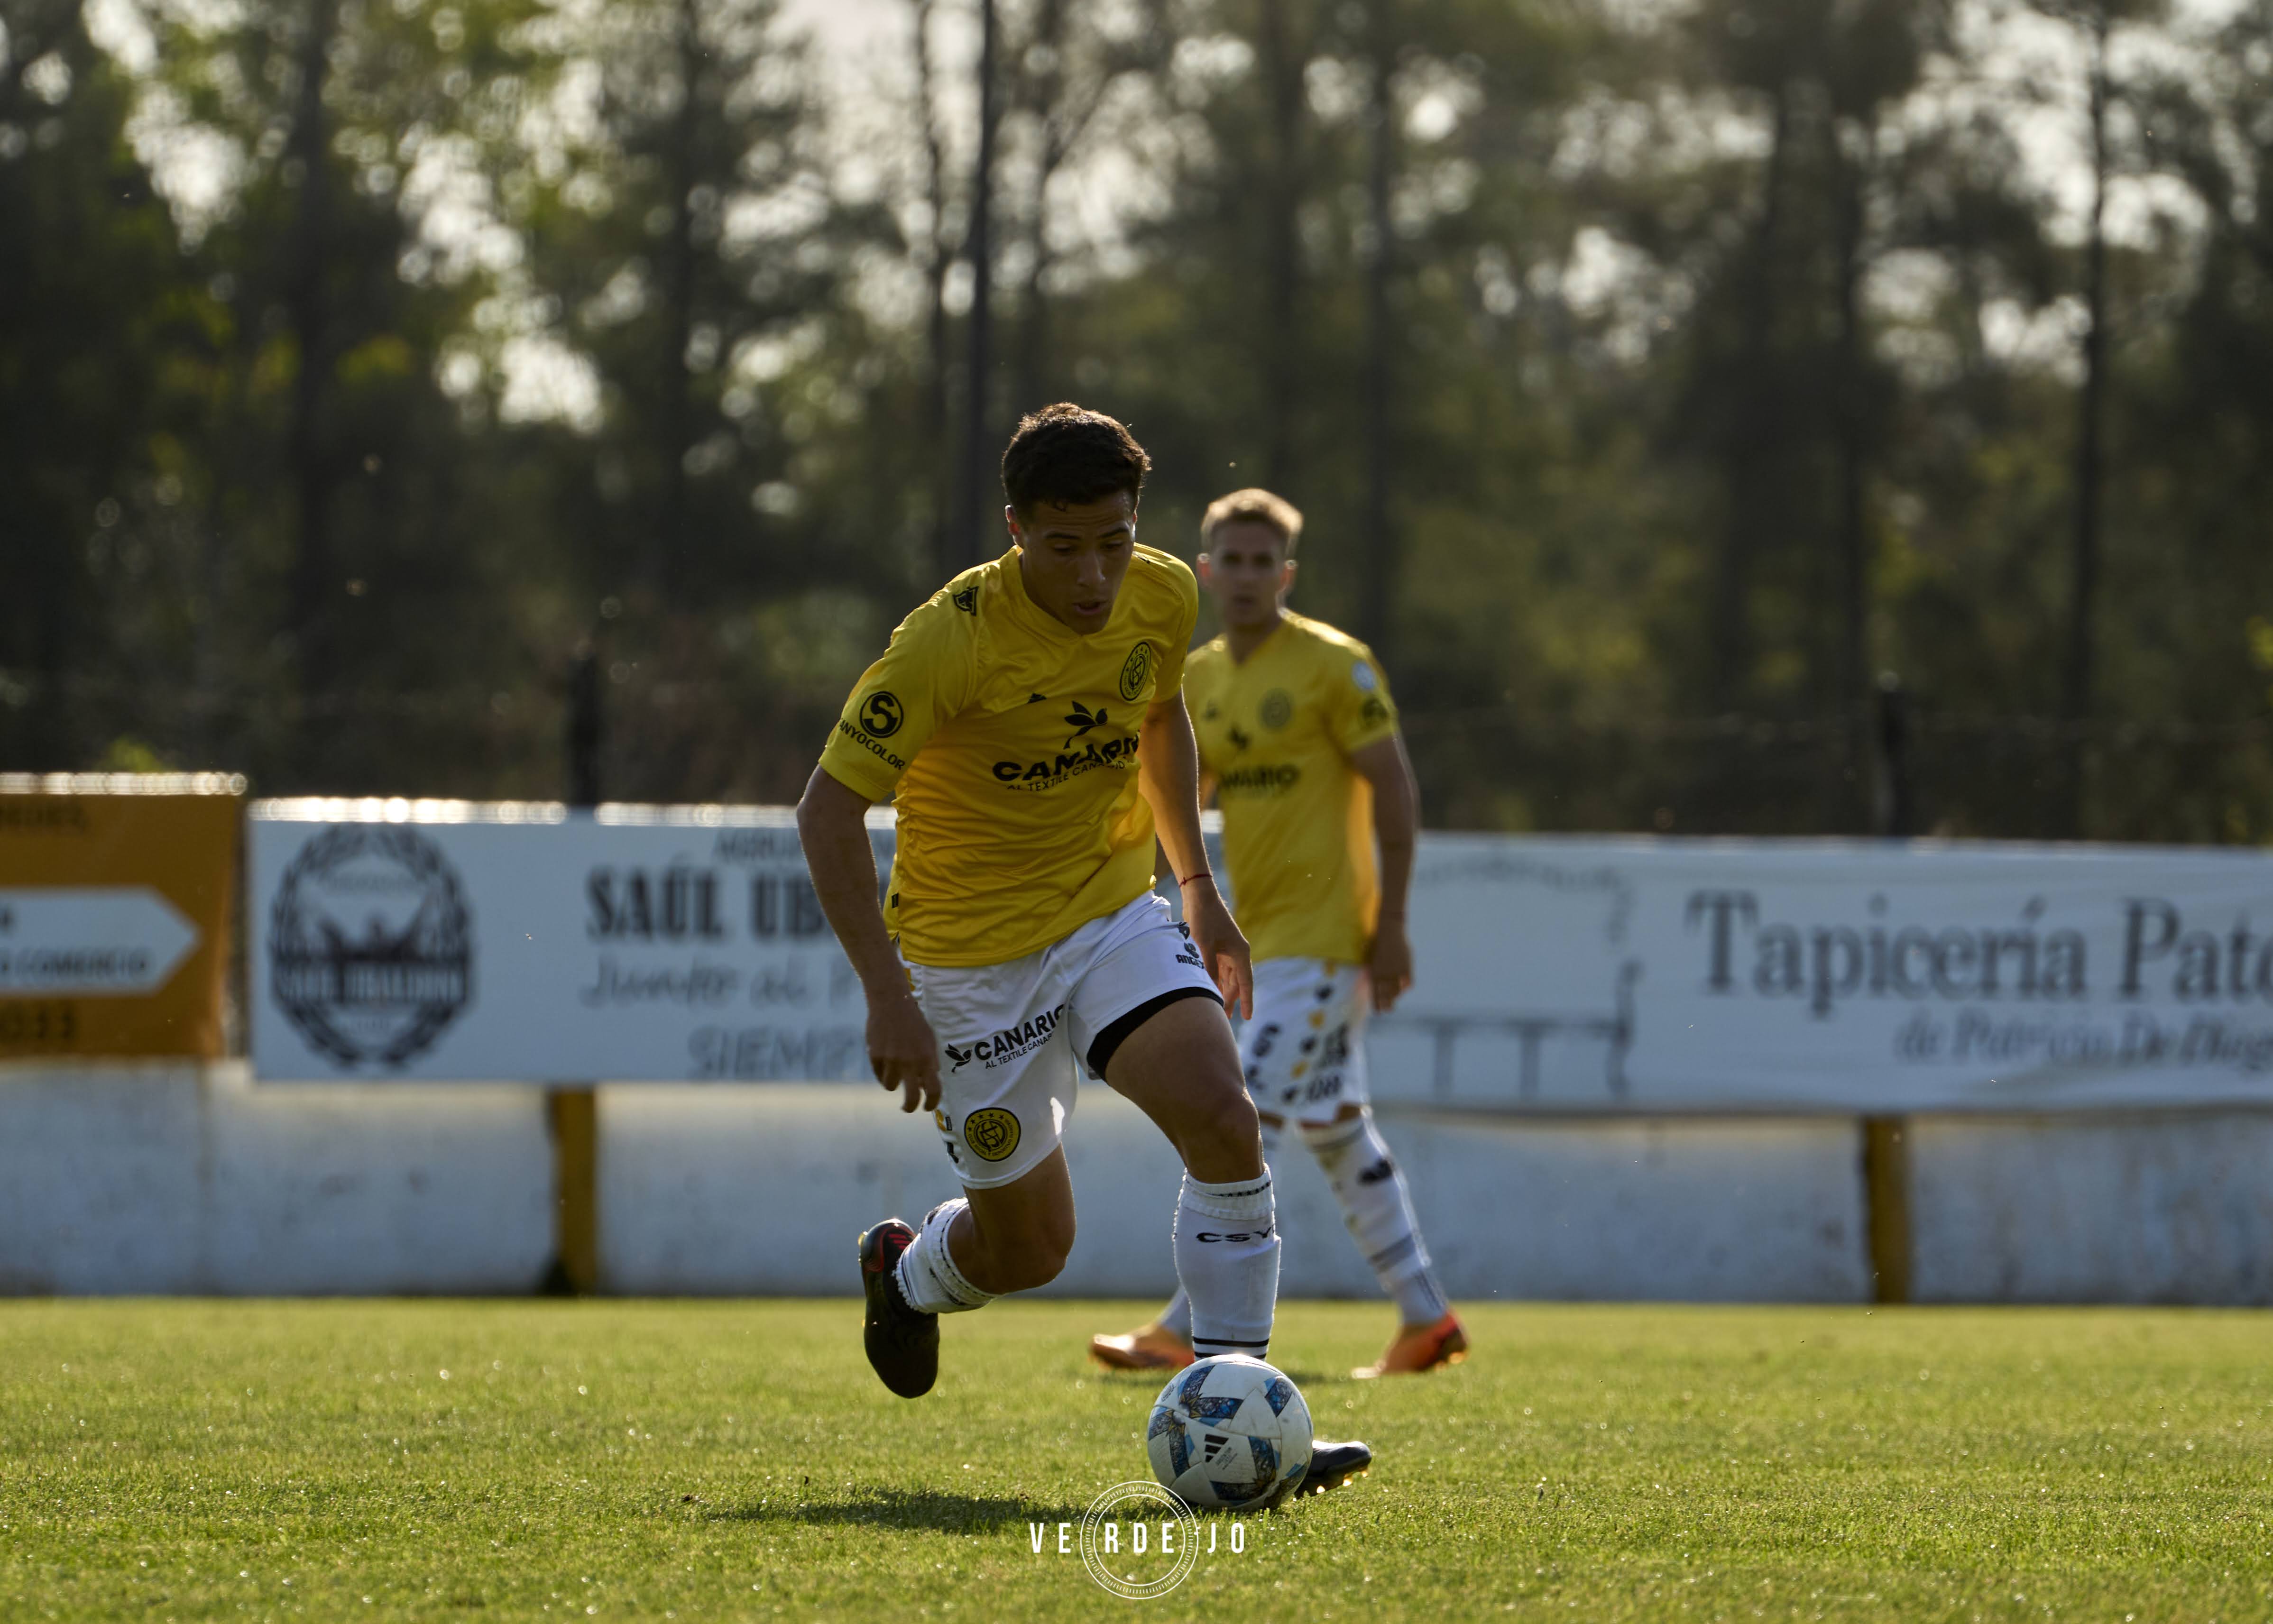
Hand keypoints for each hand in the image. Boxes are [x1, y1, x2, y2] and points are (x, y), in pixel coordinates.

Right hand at [866, 986, 941, 1113]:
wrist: (891, 1003)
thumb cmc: (914, 1022)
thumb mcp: (929, 1040)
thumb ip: (930, 1062)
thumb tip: (925, 1084)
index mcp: (927, 1058)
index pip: (933, 1090)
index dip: (932, 1103)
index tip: (927, 1107)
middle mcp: (909, 1063)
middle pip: (911, 1098)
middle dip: (909, 1107)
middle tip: (908, 1108)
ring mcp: (891, 1061)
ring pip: (891, 1086)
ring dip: (894, 1082)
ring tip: (894, 1069)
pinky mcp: (875, 1057)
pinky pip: (879, 1075)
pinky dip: (882, 1072)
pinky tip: (885, 1058)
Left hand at [1182, 878, 1253, 1019]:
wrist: (1199, 897)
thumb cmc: (1204, 919)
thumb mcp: (1204, 946)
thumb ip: (1207, 968)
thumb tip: (1208, 988)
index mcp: (1240, 953)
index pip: (1246, 982)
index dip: (1246, 1000)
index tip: (1248, 1017)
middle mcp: (1236, 953)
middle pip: (1236, 982)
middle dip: (1231, 999)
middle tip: (1224, 1018)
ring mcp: (1227, 950)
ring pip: (1227, 977)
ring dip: (1222, 990)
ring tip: (1216, 1007)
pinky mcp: (1217, 947)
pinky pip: (1219, 969)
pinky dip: (1216, 980)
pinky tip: (1209, 989)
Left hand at [1368, 917, 1412, 1012]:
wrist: (1389, 931)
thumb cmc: (1377, 943)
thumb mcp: (1372, 959)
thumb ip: (1375, 973)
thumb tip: (1377, 985)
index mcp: (1374, 973)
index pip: (1375, 994)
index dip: (1377, 1005)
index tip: (1379, 1013)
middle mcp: (1385, 975)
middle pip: (1387, 996)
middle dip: (1387, 1004)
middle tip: (1389, 1010)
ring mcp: (1396, 972)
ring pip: (1398, 990)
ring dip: (1396, 995)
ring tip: (1395, 998)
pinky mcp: (1407, 968)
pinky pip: (1408, 983)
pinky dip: (1406, 986)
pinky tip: (1404, 987)